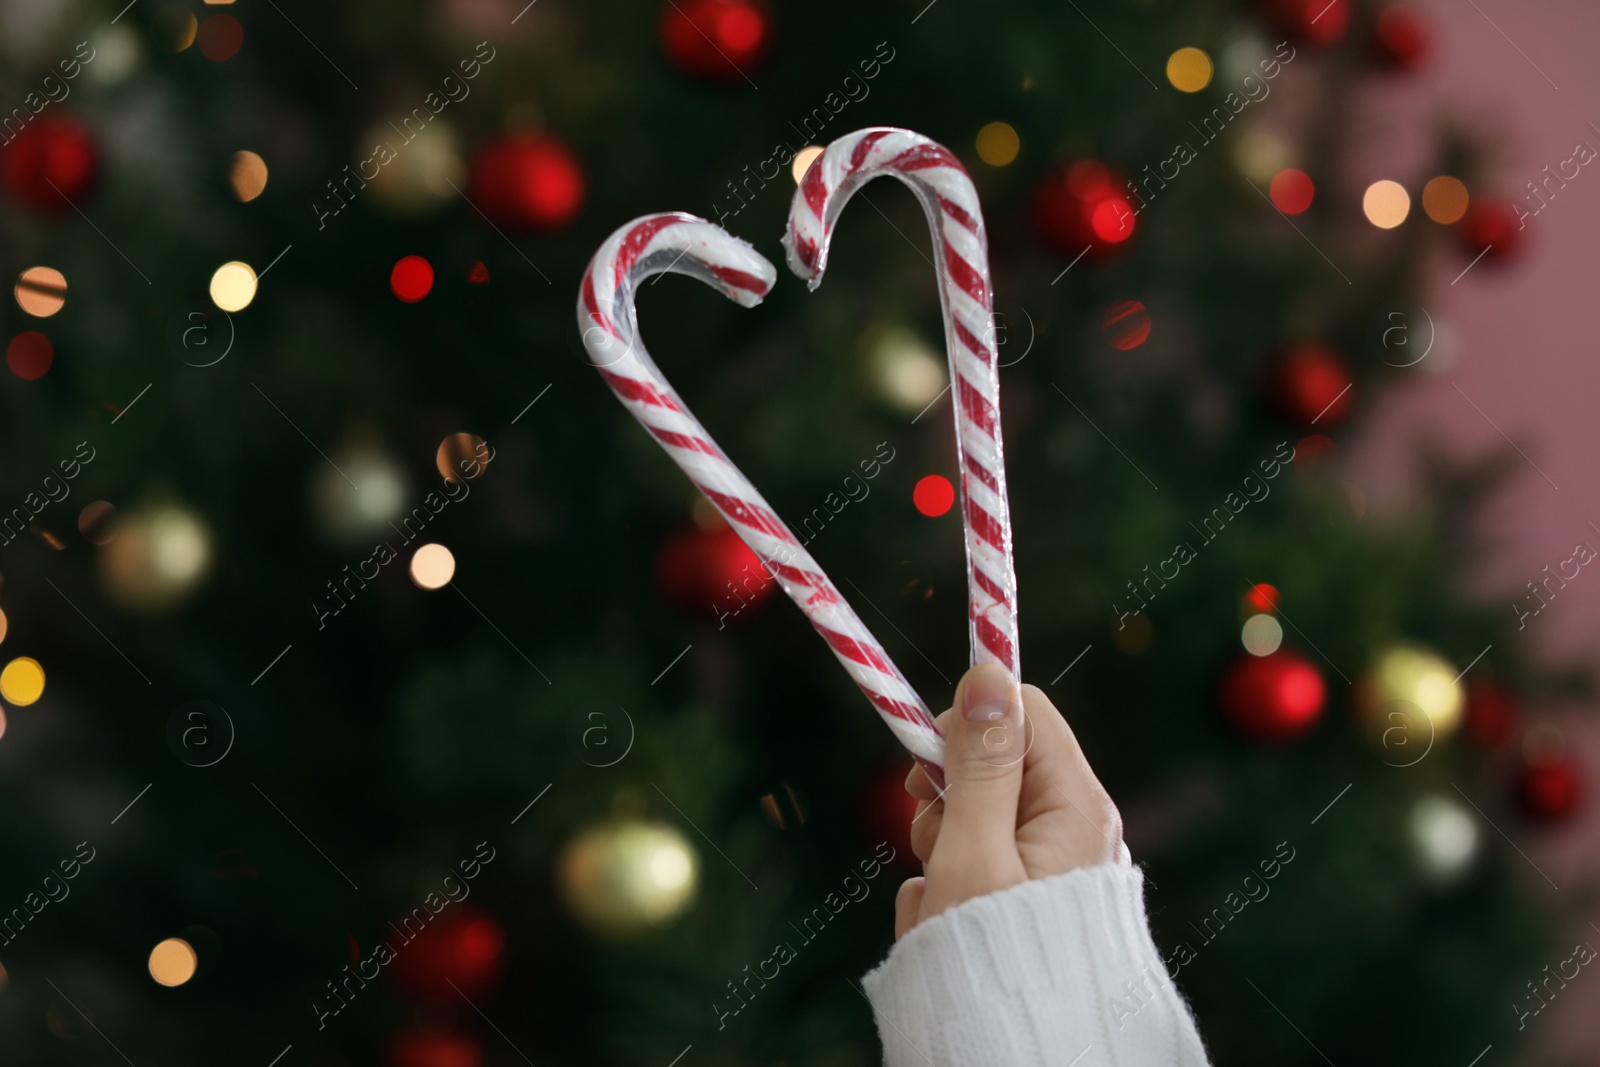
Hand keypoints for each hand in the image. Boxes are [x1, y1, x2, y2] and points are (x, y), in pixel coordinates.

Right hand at [894, 663, 1128, 938]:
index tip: (920, 753)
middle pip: (990, 770)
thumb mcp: (975, 852)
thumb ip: (978, 765)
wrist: (1023, 1059)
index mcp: (1076, 806)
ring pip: (969, 826)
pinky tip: (950, 936)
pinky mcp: (1026, 908)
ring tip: (944, 910)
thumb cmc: (1001, 961)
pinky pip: (970, 875)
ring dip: (938, 860)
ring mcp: (1048, 872)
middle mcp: (1072, 832)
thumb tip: (986, 674)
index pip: (1023, 713)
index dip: (967, 721)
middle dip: (946, 805)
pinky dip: (947, 899)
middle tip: (934, 844)